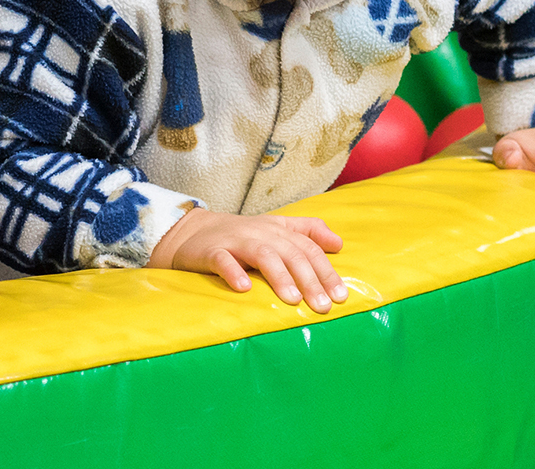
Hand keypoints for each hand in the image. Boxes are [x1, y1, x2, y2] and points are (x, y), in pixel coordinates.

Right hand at [148, 208, 347, 313]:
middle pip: (290, 252)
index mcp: (278, 230)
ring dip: (279, 276)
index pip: (308, 247)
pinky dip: (234, 272)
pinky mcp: (211, 251)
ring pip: (262, 254)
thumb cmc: (240, 236)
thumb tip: (339, 243)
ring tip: (293, 299)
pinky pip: (223, 260)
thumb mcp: (276, 228)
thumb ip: (308, 231)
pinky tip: (244, 288)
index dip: (326, 270)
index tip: (341, 296)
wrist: (192, 232)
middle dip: (309, 279)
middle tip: (323, 306)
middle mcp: (260, 233)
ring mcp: (235, 241)